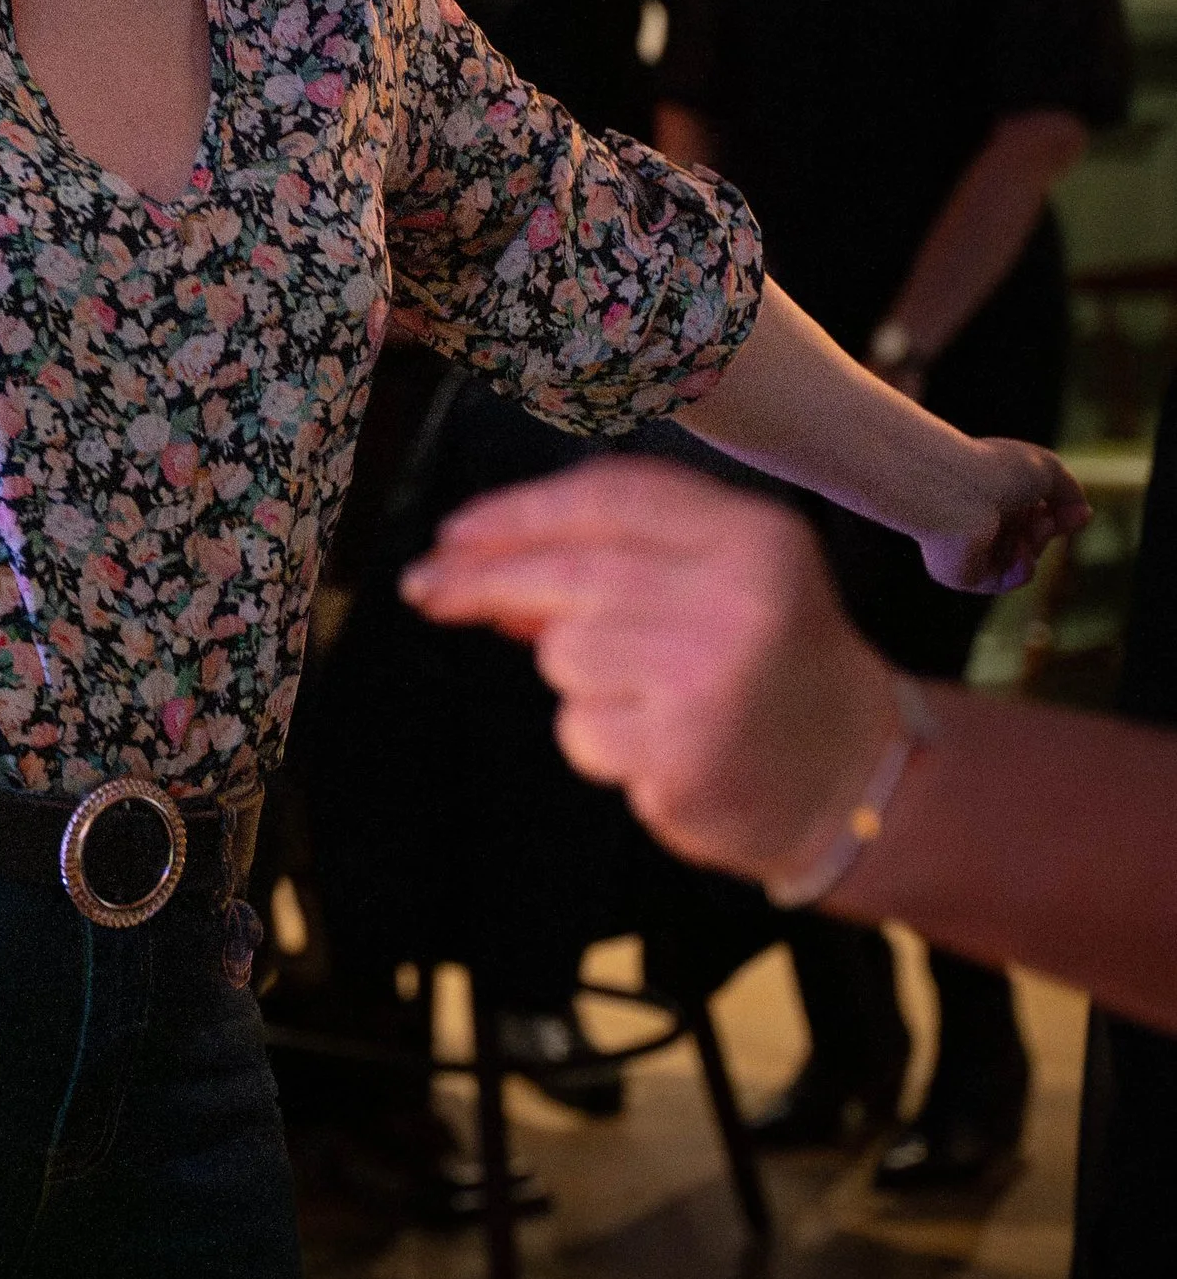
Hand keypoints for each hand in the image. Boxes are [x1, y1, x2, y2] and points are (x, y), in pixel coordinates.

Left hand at [400, 460, 898, 889]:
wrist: (853, 779)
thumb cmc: (769, 666)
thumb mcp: (719, 581)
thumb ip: (616, 556)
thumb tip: (480, 561)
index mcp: (753, 537)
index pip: (608, 500)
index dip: (517, 512)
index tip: (452, 533)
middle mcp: (737, 600)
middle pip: (570, 574)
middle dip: (483, 578)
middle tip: (425, 587)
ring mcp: (710, 682)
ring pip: (564, 657)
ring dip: (576, 679)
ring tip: (648, 697)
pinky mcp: (685, 757)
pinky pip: (583, 731)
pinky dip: (600, 739)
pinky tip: (657, 746)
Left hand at [920, 434, 1088, 594]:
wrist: (954, 493)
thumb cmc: (996, 472)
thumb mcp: (1048, 468)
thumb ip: (1070, 491)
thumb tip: (1082, 514)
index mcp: (992, 491)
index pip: (1033, 511)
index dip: (1060, 514)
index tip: (1079, 514)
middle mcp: (979, 518)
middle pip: (1030, 537)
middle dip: (1047, 529)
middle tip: (1041, 519)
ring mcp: (970, 548)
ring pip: (1022, 559)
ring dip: (1036, 545)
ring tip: (1030, 529)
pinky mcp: (964, 573)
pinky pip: (1005, 581)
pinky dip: (1021, 569)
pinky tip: (1020, 551)